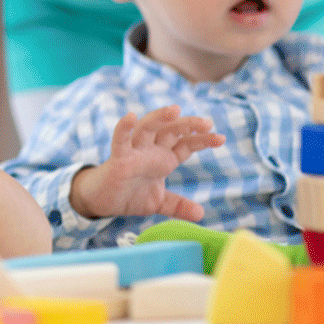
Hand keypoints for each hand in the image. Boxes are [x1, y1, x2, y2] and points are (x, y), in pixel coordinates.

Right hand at [69, 105, 223, 219]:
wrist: (102, 201)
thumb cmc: (129, 194)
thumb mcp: (159, 202)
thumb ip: (178, 205)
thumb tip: (201, 213)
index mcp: (162, 159)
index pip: (185, 144)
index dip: (202, 140)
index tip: (221, 138)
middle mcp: (150, 151)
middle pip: (170, 131)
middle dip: (188, 125)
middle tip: (207, 122)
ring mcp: (133, 152)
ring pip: (147, 128)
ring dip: (159, 117)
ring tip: (174, 109)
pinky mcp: (117, 158)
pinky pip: (120, 140)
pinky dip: (124, 129)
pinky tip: (130, 117)